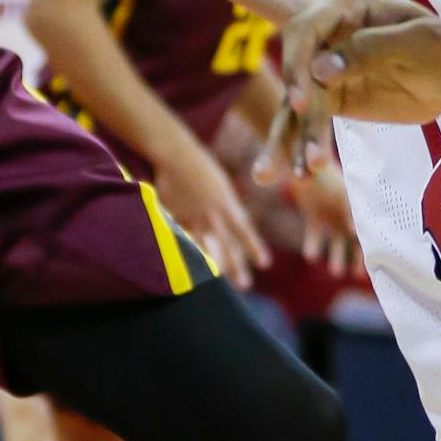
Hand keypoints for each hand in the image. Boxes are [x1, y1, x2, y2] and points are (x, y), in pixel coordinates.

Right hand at [154, 141, 269, 288]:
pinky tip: (188, 269)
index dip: (254, 247)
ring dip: (212, 264)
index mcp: (228, 202)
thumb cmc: (201, 166)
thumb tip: (230, 219)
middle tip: (246, 285)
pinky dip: (185, 252)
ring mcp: (193, 216)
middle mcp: (213, 213)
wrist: (178, 156)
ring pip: (205, 246)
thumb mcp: (220, 185)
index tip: (265, 264)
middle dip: (236, 265)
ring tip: (217, 281)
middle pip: (227, 244)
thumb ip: (224, 205)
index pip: (245, 230)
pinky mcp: (175, 217)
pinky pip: (182, 238)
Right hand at [255, 0, 438, 184]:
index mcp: (345, 8)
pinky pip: (309, 123)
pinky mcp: (332, 98)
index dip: (297, 65)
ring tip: (269, 175)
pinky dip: (303, 148)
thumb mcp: (416, 42)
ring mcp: (326, 70)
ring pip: (296, 105)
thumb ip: (370, 50)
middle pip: (295, 74)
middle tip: (305, 153)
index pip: (305, 32)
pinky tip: (300, 174)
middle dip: (293, 114)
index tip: (305, 102)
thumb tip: (320, 69)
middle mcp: (326, 37)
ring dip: (286, 140)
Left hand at [286, 159, 362, 278]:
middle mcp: (344, 207)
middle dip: (359, 253)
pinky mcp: (314, 220)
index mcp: (351, 193)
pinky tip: (310, 255)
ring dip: (338, 256)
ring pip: (338, 242)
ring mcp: (330, 215)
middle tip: (360, 272)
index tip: (360, 237)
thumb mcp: (315, 160)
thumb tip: (317, 166)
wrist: (297, 154)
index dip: (362, 226)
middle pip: (356, 235)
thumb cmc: (310, 153)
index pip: (361, 214)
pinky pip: (315, 237)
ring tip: (336, 271)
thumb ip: (317, 165)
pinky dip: (313, 246)